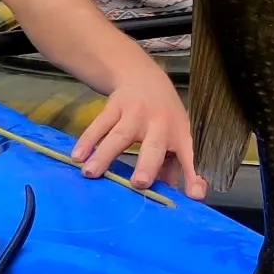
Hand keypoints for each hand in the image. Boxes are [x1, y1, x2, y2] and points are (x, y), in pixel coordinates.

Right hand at [72, 70, 208, 200]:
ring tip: (91, 173)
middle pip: (154, 146)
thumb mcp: (175, 137)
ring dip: (105, 154)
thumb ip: (173, 168)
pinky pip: (99, 124)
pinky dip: (88, 141)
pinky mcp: (116, 106)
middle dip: (148, 165)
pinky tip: (77, 157)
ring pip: (120, 135)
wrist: (144, 77)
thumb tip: (168, 196)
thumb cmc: (163, 118)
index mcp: (179, 135)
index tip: (195, 195)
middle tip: (139, 183)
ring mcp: (137, 113)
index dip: (192, 175)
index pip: (189, 157)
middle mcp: (161, 124)